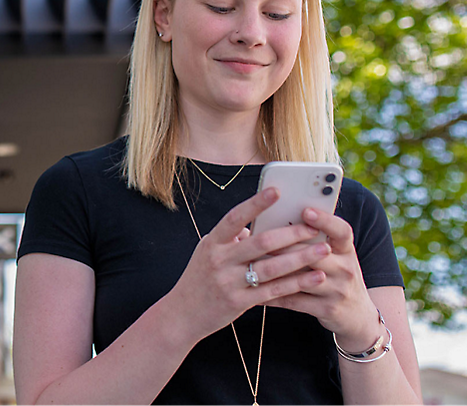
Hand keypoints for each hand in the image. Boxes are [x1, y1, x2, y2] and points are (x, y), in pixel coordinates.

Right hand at [166, 188, 331, 342]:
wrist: (182, 314)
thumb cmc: (199, 278)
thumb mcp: (208, 252)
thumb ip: (232, 238)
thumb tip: (258, 224)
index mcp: (212, 242)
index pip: (235, 217)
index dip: (256, 203)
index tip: (277, 191)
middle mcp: (219, 260)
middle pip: (260, 242)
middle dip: (291, 233)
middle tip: (314, 227)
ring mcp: (229, 282)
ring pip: (271, 267)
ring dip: (300, 258)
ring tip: (323, 250)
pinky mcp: (239, 303)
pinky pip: (273, 291)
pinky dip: (297, 283)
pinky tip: (315, 277)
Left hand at [265, 208, 380, 350]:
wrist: (357, 315)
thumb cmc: (337, 275)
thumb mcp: (336, 255)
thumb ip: (314, 239)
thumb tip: (279, 219)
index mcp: (346, 249)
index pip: (341, 231)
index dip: (325, 220)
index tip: (306, 211)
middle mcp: (346, 269)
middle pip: (314, 253)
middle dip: (285, 245)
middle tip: (259, 237)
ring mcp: (338, 291)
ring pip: (301, 278)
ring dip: (275, 271)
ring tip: (252, 263)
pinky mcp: (326, 310)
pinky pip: (294, 301)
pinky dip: (272, 295)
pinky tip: (254, 288)